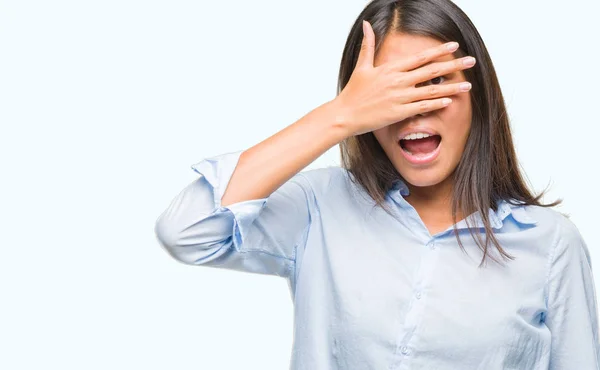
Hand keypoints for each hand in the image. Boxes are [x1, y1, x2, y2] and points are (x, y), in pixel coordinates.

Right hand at [332, 20, 475, 136]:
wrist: (345, 114)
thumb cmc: (353, 92)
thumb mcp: (362, 66)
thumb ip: (368, 45)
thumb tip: (366, 24)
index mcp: (391, 69)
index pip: (420, 57)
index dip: (438, 51)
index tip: (454, 46)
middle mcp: (398, 81)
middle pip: (431, 71)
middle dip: (453, 65)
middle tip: (471, 61)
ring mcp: (400, 97)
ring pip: (431, 91)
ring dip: (451, 87)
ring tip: (468, 86)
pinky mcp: (399, 113)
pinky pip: (422, 107)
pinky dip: (437, 104)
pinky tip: (450, 101)